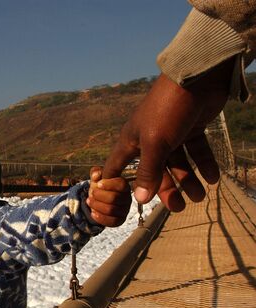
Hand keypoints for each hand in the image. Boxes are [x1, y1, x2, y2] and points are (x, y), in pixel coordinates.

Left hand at [87, 166, 131, 226]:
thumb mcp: (97, 178)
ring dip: (96, 205)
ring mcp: (125, 210)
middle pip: (114, 198)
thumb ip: (96, 173)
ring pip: (111, 210)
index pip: (122, 184)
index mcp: (124, 186)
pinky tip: (93, 213)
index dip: (109, 184)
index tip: (98, 184)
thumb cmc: (100, 188)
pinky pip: (112, 221)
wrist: (98, 201)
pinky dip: (100, 218)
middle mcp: (127, 198)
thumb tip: (96, 174)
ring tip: (89, 201)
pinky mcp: (121, 220)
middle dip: (99, 195)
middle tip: (91, 193)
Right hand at [103, 58, 233, 210]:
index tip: (120, 204)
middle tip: (179, 208)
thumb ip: (148, 172)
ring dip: (189, 180)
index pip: (117, 167)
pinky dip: (204, 164)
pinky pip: (196, 151)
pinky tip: (213, 178)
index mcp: (132, 141)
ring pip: (178, 164)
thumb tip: (139, 200)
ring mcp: (171, 134)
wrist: (198, 78)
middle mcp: (148, 140)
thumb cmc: (168, 109)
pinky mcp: (190, 128)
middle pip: (155, 172)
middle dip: (167, 190)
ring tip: (201, 196)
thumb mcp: (156, 143)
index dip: (116, 185)